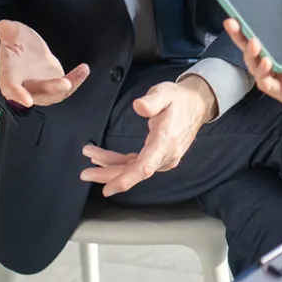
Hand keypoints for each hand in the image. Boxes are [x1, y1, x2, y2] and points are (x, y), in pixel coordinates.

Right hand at [0, 20, 88, 107]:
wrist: (28, 50)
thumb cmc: (17, 43)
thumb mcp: (14, 34)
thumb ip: (9, 32)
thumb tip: (2, 25)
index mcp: (9, 76)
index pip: (10, 88)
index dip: (17, 95)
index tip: (27, 101)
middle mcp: (24, 87)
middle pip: (38, 92)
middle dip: (52, 89)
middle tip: (65, 83)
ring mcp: (40, 90)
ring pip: (54, 94)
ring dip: (69, 85)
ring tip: (81, 71)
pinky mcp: (54, 89)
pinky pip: (66, 89)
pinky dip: (76, 80)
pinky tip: (84, 69)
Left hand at [79, 76, 216, 195]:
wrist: (196, 104)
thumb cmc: (179, 99)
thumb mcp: (165, 92)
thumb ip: (152, 100)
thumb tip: (138, 107)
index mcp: (166, 141)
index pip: (145, 166)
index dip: (126, 179)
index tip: (108, 188)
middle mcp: (166, 154)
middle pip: (135, 171)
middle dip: (109, 174)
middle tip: (85, 173)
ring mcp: (164, 157)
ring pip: (134, 169)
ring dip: (111, 166)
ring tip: (90, 156)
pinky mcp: (159, 156)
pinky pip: (138, 164)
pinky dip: (120, 163)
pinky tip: (104, 158)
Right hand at [223, 0, 281, 131]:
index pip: (267, 32)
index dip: (252, 23)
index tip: (240, 10)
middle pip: (254, 48)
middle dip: (240, 36)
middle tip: (231, 22)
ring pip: (255, 65)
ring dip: (251, 53)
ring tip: (254, 43)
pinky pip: (266, 83)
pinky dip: (262, 73)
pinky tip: (267, 63)